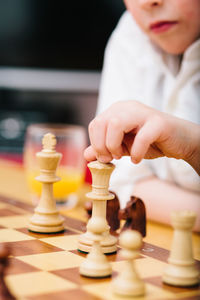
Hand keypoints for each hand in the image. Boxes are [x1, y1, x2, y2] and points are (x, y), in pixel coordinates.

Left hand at [84, 101, 199, 173]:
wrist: (178, 141)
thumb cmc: (150, 142)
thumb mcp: (123, 147)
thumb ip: (105, 149)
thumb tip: (86, 155)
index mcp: (117, 111)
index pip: (95, 124)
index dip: (96, 143)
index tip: (105, 157)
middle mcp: (128, 108)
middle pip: (102, 122)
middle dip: (102, 146)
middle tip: (112, 158)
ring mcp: (143, 113)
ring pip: (116, 123)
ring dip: (114, 145)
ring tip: (122, 156)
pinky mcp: (158, 122)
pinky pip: (141, 136)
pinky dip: (136, 152)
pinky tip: (137, 160)